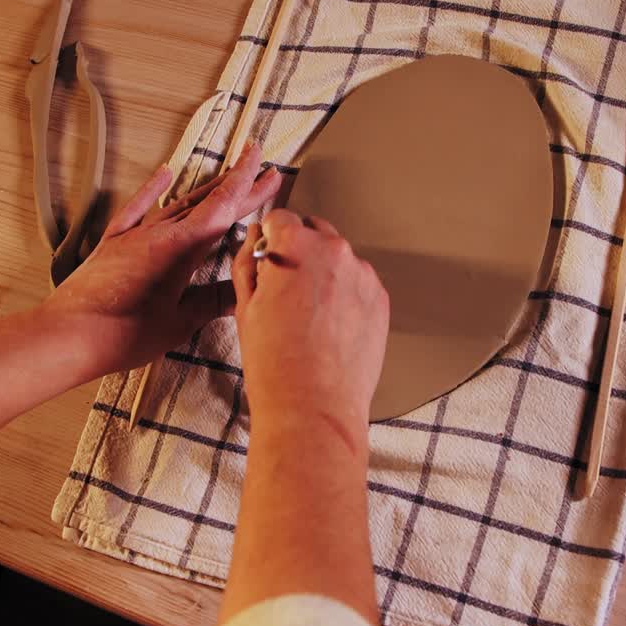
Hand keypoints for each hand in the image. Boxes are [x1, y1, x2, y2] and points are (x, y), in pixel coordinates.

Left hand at [42, 143, 280, 377]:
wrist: (68, 336)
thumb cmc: (123, 334)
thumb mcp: (180, 322)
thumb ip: (213, 301)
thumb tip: (245, 290)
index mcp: (182, 249)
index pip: (224, 209)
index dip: (249, 187)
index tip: (267, 167)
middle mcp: (159, 233)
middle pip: (206, 202)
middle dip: (237, 183)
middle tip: (262, 166)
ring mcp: (135, 235)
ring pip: (178, 203)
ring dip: (206, 189)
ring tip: (228, 175)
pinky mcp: (113, 242)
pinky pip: (138, 207)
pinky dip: (153, 189)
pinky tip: (165, 172)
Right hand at [231, 209, 389, 447]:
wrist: (313, 407)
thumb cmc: (275, 363)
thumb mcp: (245, 306)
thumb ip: (248, 261)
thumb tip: (254, 241)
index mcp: (296, 245)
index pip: (281, 219)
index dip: (269, 239)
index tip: (267, 258)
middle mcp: (335, 251)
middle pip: (314, 233)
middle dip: (299, 252)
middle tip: (284, 292)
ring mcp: (363, 275)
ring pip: (338, 260)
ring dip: (324, 274)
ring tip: (308, 318)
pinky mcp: (380, 300)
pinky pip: (357, 285)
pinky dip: (345, 296)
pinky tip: (328, 328)